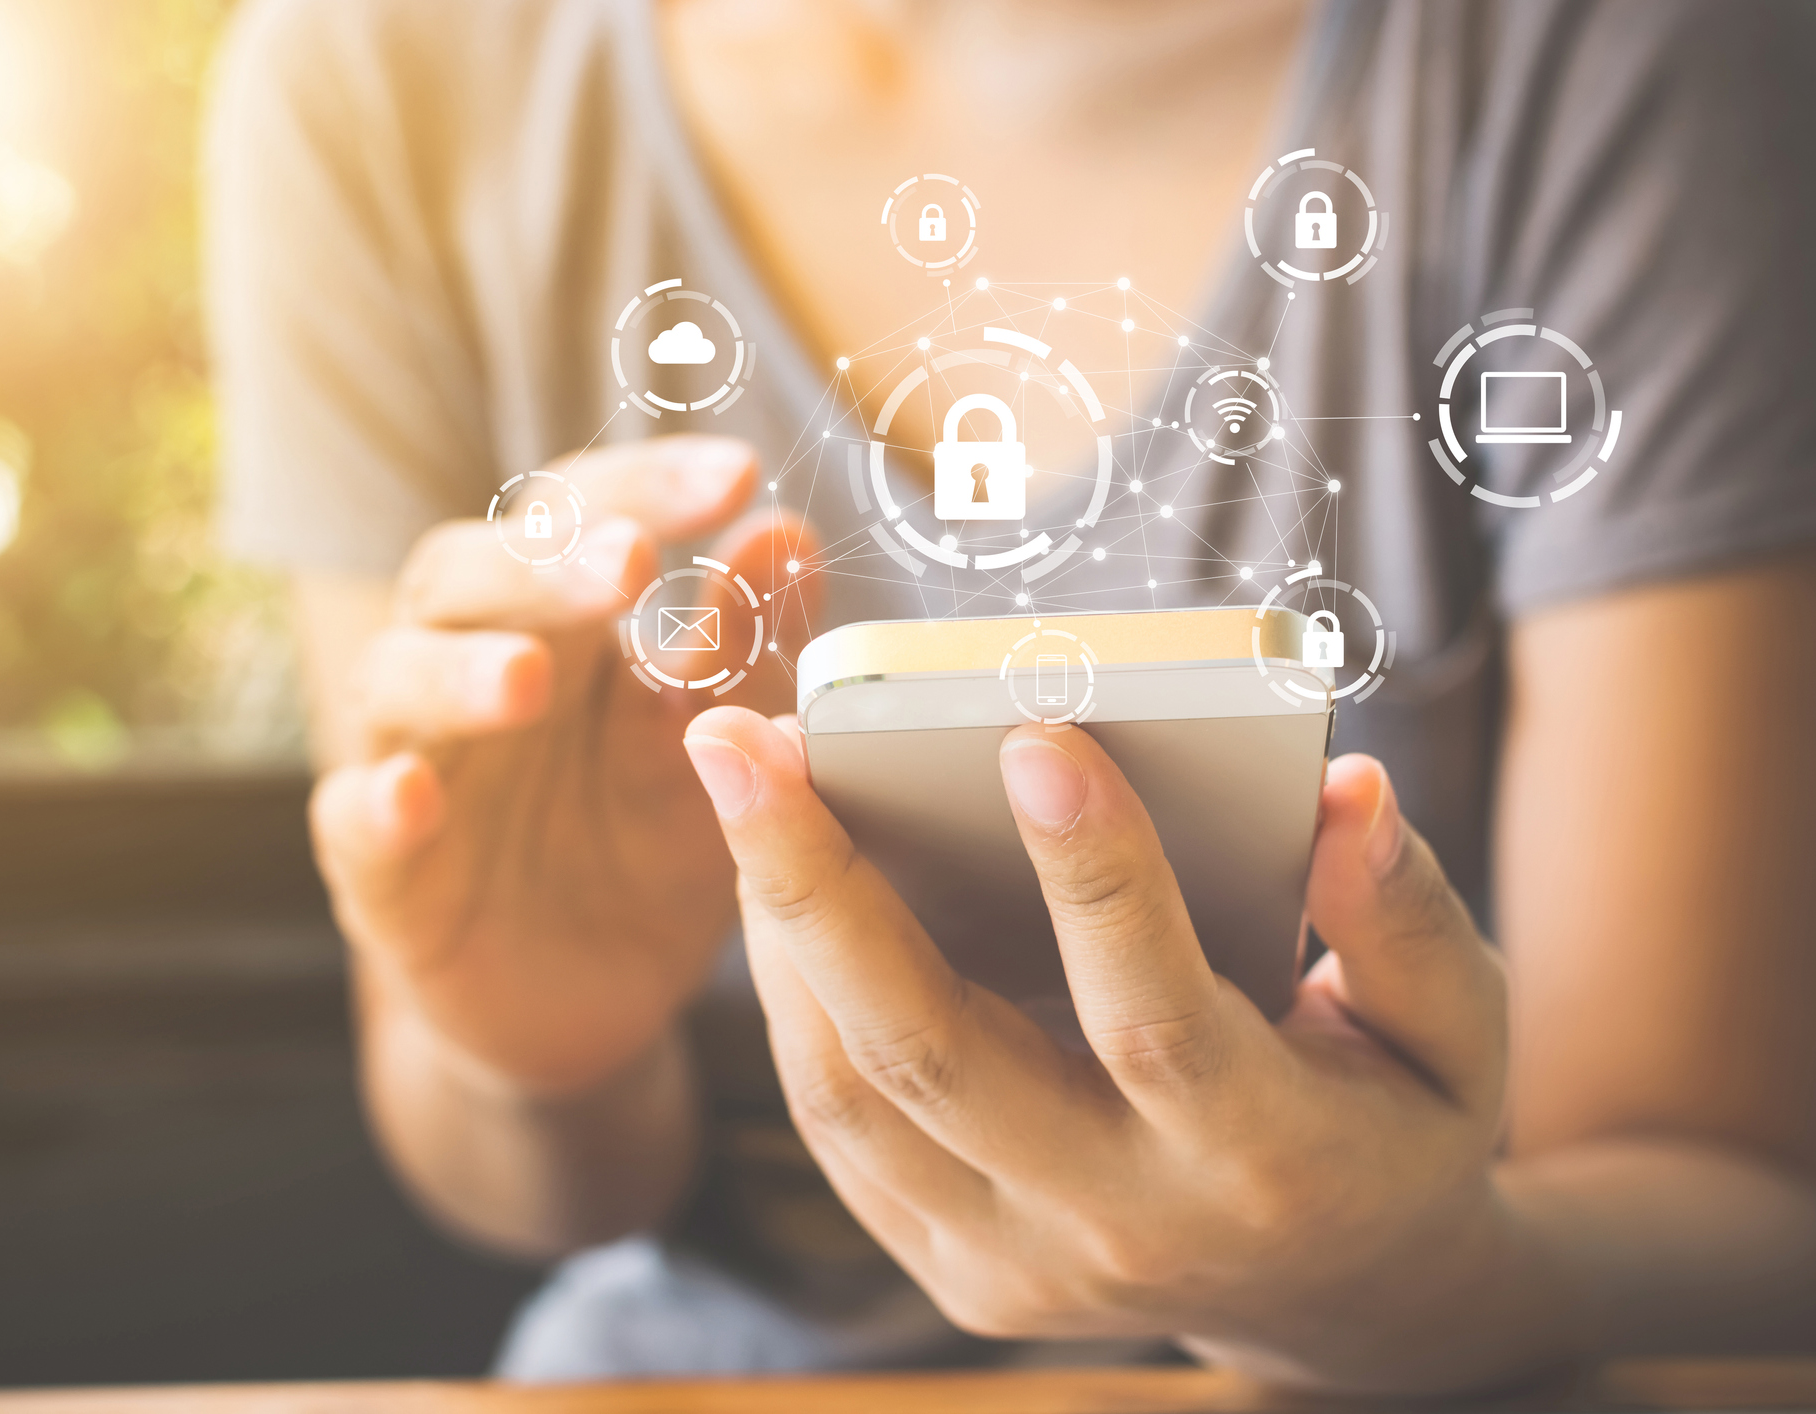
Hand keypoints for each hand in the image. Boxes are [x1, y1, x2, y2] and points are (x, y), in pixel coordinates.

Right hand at [310, 437, 820, 1096]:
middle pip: (468, 574)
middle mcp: (466, 665)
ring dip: (457, 671)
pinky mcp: (379, 871)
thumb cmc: (650, 847)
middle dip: (544, 564)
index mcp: (557, 619)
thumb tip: (789, 531)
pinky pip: (351, 821)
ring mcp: (413, 761)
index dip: (646, 485)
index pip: (576, 513)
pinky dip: (376, 803)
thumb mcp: (718, 751)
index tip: (738, 475)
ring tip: (529, 681)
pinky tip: (415, 795)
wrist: (595, 1004)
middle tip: (629, 562)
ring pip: (395, 679)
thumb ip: (743, 648)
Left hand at [682, 708, 1564, 1392]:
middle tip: (740, 739)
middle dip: (820, 883)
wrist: (1338, 1302)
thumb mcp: (1455, 1033)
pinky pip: (837, 1126)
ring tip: (739, 780)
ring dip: (775, 927)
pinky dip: (789, 998)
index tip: (1029, 729)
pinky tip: (771, 877)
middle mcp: (1119, 1224)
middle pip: (932, 1055)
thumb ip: (1404, 916)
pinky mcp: (952, 1263)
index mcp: (1262, 1160)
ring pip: (851, 1091)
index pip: (1153, 1015)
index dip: (1095, 874)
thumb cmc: (1392, 1127)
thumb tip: (1344, 788)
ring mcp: (1016, 1262)